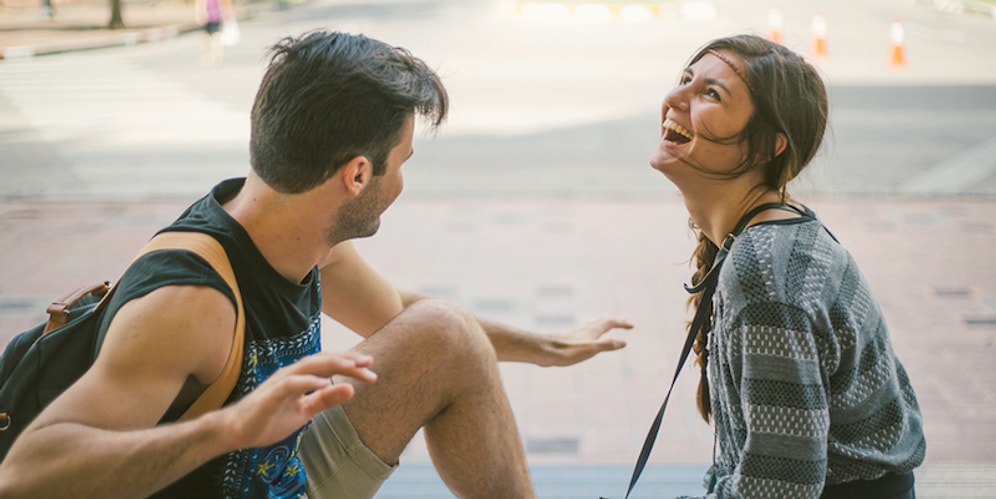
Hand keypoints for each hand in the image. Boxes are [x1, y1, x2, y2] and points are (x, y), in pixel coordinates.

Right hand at [219, 352, 375, 449]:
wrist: (236, 431)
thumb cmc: (269, 418)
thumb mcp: (304, 412)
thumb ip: (326, 400)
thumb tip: (352, 390)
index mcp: (300, 377)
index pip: (329, 365)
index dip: (349, 364)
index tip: (370, 367)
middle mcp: (292, 374)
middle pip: (323, 361)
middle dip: (347, 360)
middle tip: (369, 363)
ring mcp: (280, 382)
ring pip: (309, 366)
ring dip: (333, 365)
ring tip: (353, 367)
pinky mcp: (270, 395)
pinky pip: (291, 384)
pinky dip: (308, 382)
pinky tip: (324, 383)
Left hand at [543, 317, 631, 366]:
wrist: (543, 351)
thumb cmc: (567, 351)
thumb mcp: (590, 349)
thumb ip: (607, 345)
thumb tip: (624, 342)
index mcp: (592, 331)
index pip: (610, 323)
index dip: (621, 323)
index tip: (632, 326)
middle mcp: (585, 330)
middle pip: (602, 321)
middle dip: (614, 321)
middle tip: (622, 320)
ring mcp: (576, 334)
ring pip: (592, 325)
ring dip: (602, 323)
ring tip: (605, 322)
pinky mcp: (569, 340)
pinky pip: (584, 331)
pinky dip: (590, 330)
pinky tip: (585, 335)